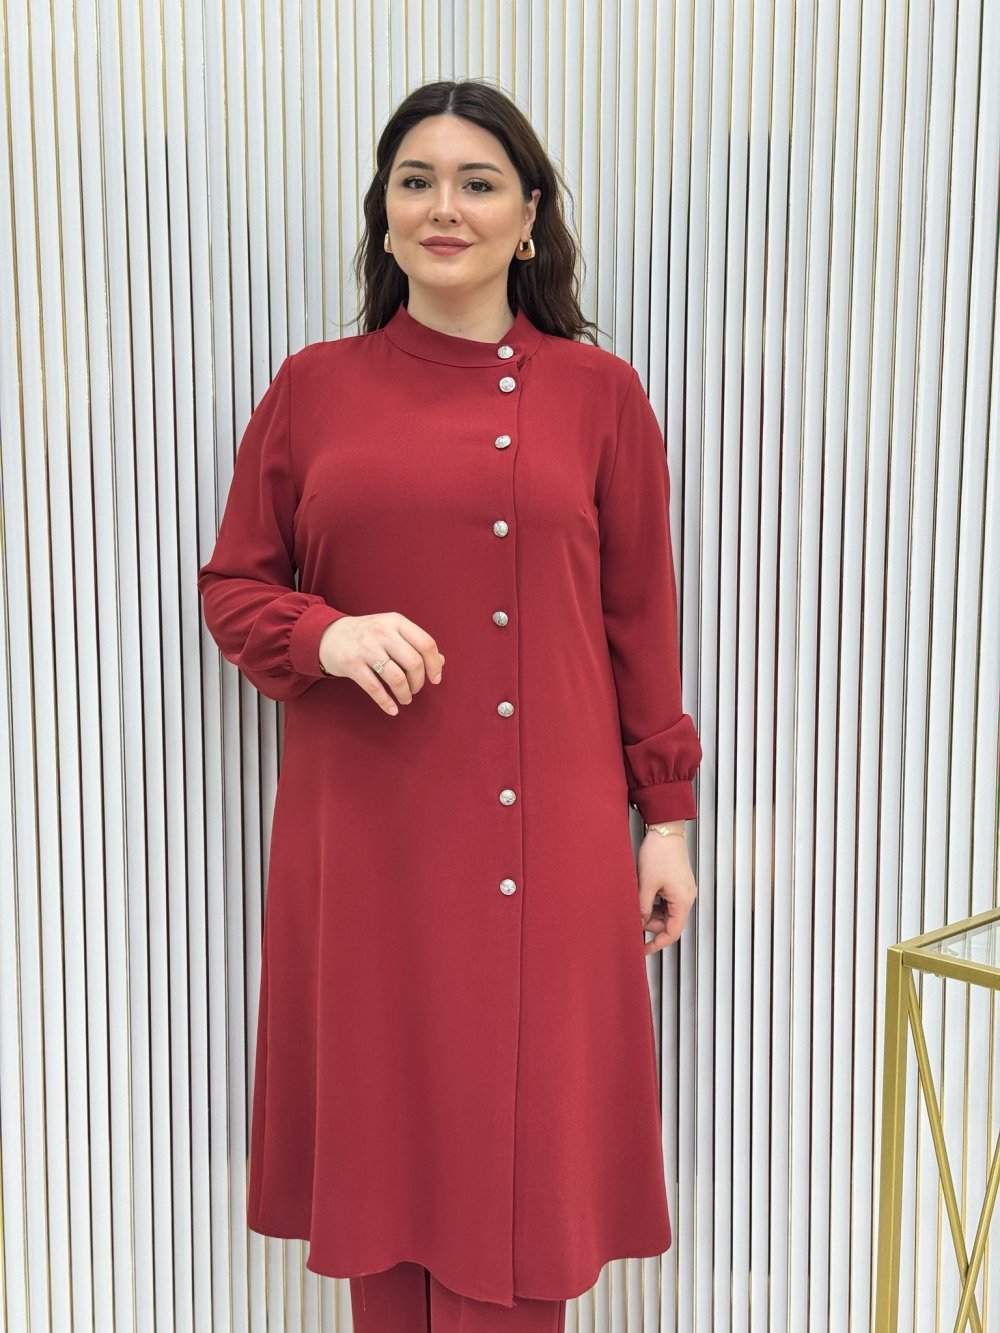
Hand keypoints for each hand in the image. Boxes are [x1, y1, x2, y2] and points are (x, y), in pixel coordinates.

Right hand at [318, 612, 444, 715]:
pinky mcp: (351, 664)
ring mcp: (366, 648)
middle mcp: (382, 632)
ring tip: (405, 699)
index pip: (426, 644)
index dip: (434, 665)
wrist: (327, 635)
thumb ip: (415, 643)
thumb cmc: (367, 635)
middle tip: (415, 689)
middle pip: (414, 663)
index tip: (435, 679)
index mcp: (396, 622)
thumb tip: (440, 662)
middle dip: (419, 682)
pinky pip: (374, 688)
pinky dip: (386, 703)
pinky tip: (392, 709)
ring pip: (396, 677)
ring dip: (405, 694)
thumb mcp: (391, 630)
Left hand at [637, 832, 697, 953]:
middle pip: (669, 922)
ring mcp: (683, 889)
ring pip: (666, 911)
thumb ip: (643, 907)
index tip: (644, 949)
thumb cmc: (659, 853)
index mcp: (683, 900)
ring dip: (651, 912)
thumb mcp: (646, 884)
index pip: (673, 932)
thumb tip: (639, 923)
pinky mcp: (678, 882)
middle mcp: (686, 896)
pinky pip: (666, 900)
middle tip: (633, 917)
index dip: (657, 943)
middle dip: (650, 924)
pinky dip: (654, 902)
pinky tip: (642, 895)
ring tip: (636, 903)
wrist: (665, 829)